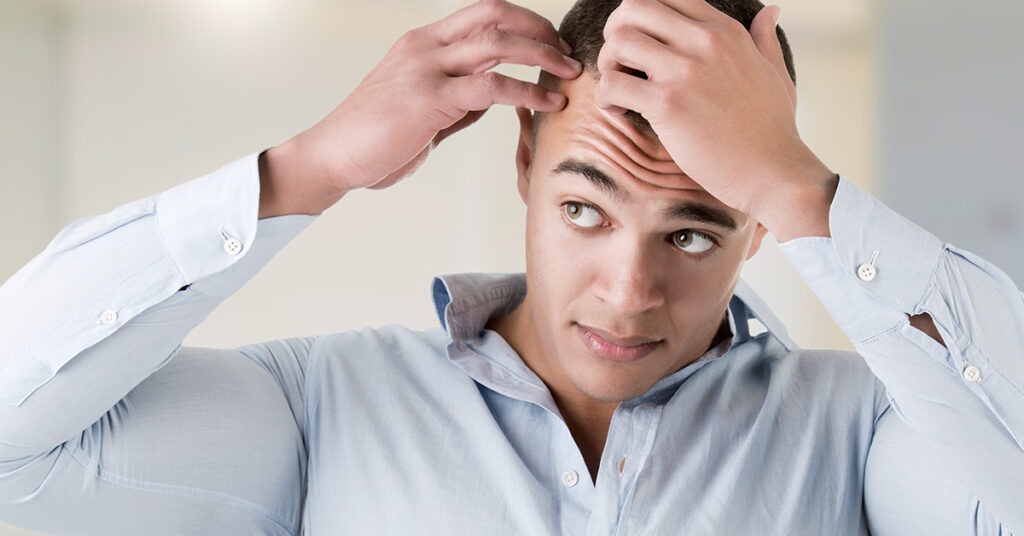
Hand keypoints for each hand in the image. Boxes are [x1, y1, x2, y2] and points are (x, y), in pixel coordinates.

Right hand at [260, 0, 581, 216]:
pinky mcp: (430, 99)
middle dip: (539, 28)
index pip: (481, 13)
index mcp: (421, 44)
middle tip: (566, 51)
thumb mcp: (420, 110)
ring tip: (569, 72)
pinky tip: (547, 103)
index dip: (522, 22)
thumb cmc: (372, 140)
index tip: (549, 42)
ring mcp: (426, 69)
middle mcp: (425, 46)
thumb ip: (455, 99)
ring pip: (498, 43)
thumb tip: (491, 100)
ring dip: (542, 55)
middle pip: (495, 14)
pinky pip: (491, 86)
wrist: (331, 156)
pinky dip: (526, 92)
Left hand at [594, 0, 835, 239]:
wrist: (773, 172)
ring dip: (607, 64)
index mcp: (726, 31)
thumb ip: (764, 39)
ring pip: (618, 41)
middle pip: (634, 7)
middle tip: (619, 63)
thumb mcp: (775, 73)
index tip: (640, 44)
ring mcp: (685, 71)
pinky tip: (618, 112)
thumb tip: (769, 12)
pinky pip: (613, 84)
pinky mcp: (667, 104)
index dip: (642, 17)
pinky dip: (605, 97)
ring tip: (617, 89)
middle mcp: (705, 42)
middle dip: (615, 32)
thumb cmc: (772, 130)